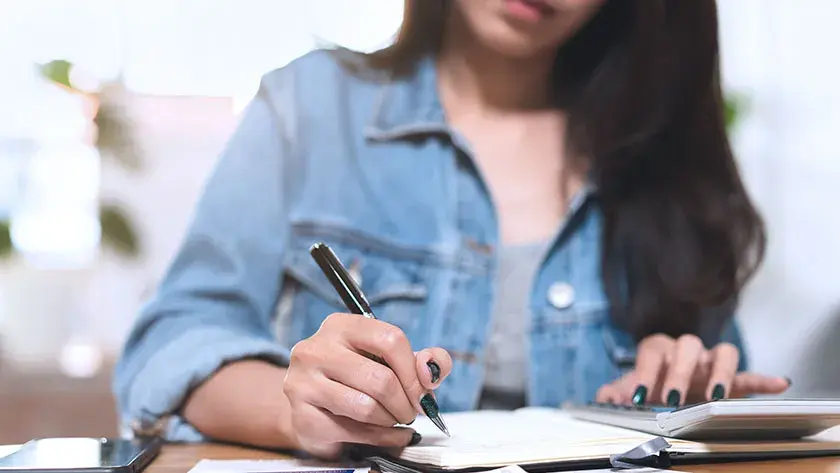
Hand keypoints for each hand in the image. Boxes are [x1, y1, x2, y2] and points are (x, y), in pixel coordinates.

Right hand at [282, 313, 451, 457]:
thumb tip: (430, 372)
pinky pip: (355, 432)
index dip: (414, 370)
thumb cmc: (354, 378)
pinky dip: (383, 438)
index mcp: (340, 326)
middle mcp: (316, 349)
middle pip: (382, 378)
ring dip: (392, 420)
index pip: (391, 340)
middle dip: (406, 402)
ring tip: (394, 419)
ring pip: (367, 407)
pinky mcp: (302, 417)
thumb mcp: (389, 360)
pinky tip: (391, 435)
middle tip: (411, 411)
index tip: (423, 390)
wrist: (310, 406)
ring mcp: (304, 382)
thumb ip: (423, 359)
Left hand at [596, 334, 789, 406]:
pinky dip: (764, 379)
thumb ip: (613, 392)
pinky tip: (779, 384)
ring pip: (723, 353)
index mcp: (658, 348)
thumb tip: (603, 399)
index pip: (652, 352)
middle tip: (672, 399)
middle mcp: (686, 350)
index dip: (645, 373)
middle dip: (680, 372)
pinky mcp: (731, 377)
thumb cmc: (647, 381)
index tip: (638, 396)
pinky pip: (749, 374)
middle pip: (687, 347)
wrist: (663, 381)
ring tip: (718, 394)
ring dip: (722, 372)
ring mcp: (711, 361)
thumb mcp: (627, 387)